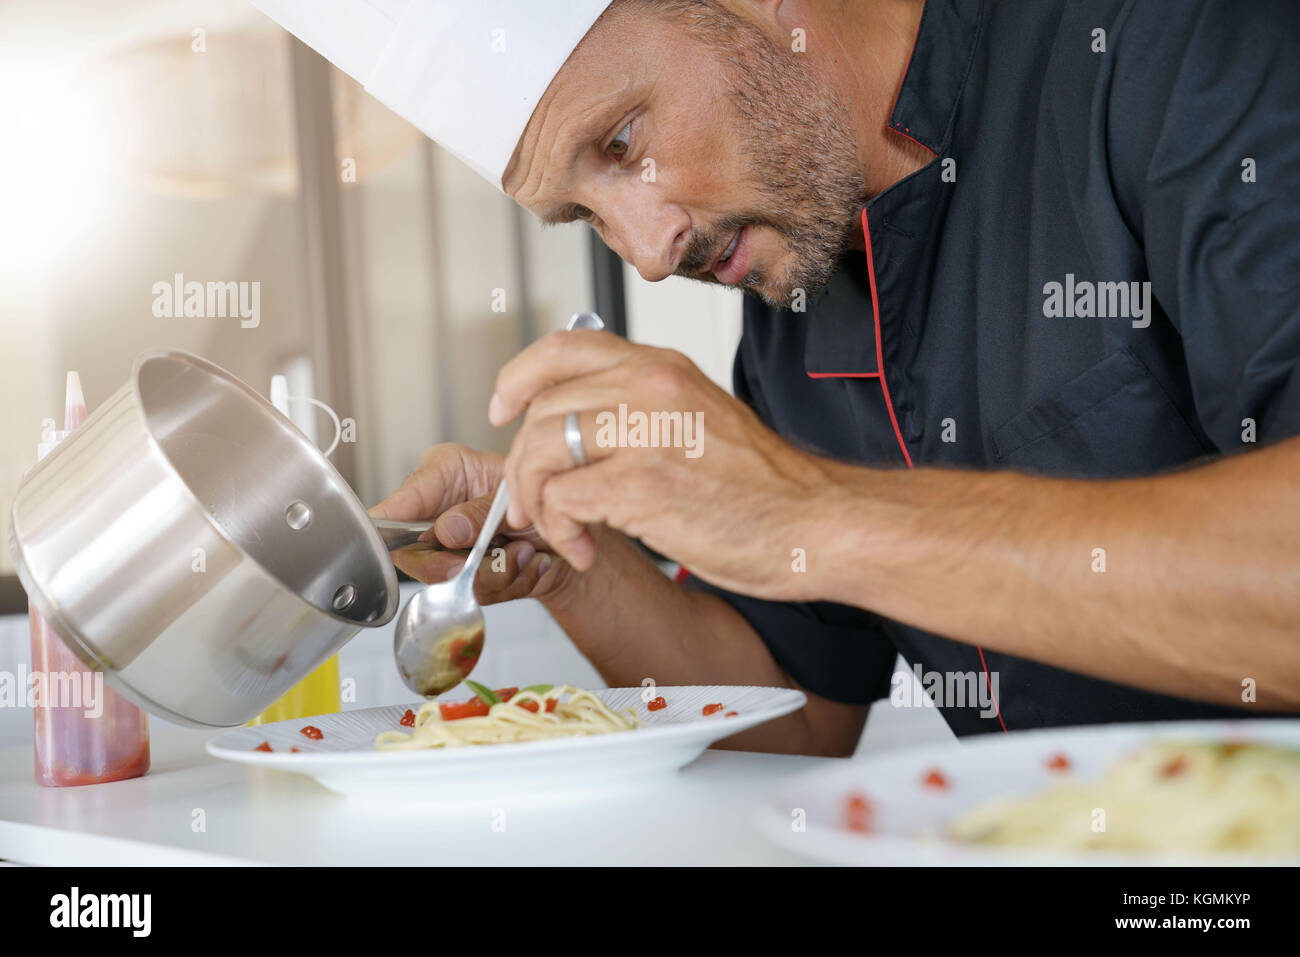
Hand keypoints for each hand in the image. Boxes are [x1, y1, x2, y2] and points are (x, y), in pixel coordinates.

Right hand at [369, 443, 575, 603]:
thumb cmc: (542, 494)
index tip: (388, 541)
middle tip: (490, 553)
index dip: (387, 529)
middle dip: (455, 564)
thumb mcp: (515, 491)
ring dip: (497, 572)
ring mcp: (453, 552)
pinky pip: (481, 595)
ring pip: (450, 582)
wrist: (577, 531)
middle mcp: (439, 516)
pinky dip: (513, 582)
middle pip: (415, 557)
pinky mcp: (472, 581)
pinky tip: (531, 562)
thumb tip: (446, 530)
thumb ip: (481, 511)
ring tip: (526, 550)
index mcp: (441, 477)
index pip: (396, 507)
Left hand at [489, 330, 837, 599]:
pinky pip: (562, 500)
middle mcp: (649, 387)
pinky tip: (587, 549)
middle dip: (522, 464)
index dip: (517, 379)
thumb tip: (579, 430)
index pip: (561, 348)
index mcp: (661, 368)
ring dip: (535, 500)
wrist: (818, 522)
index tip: (503, 410)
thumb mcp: (700, 418)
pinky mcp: (642, 485)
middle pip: (540, 409)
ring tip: (561, 530)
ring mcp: (645, 433)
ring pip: (541, 450)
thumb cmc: (765, 487)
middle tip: (530, 503)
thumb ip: (642, 410)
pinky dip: (560, 531)